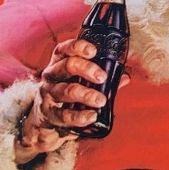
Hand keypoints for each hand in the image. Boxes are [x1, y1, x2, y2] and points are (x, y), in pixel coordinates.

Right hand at [16, 38, 108, 157]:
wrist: (43, 122)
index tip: (93, 51)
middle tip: (102, 77)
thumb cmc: (65, 97)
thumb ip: (102, 81)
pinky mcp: (49, 114)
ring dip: (86, 94)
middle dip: (86, 69)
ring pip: (66, 90)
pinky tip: (92, 116)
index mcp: (58, 64)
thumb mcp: (79, 84)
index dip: (77, 47)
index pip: (64, 49)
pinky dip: (80, 116)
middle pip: (66, 66)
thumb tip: (125, 77)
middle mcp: (51, 76)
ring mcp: (48, 95)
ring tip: (101, 100)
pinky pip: (64, 115)